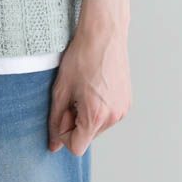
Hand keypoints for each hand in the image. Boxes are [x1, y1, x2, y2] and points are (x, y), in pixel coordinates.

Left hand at [47, 17, 131, 155]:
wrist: (104, 34)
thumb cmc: (82, 57)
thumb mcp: (61, 88)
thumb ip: (55, 120)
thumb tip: (54, 145)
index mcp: (96, 116)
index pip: (76, 147)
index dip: (64, 132)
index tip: (63, 110)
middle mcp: (113, 118)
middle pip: (87, 137)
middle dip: (75, 122)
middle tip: (72, 95)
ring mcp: (123, 110)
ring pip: (97, 127)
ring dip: (87, 114)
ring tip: (84, 88)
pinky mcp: (127, 102)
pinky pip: (108, 116)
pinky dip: (98, 108)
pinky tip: (94, 86)